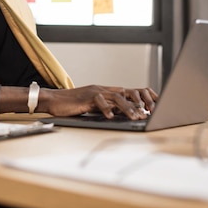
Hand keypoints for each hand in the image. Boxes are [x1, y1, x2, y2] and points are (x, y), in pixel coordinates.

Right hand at [42, 85, 157, 119]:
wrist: (54, 100)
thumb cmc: (72, 106)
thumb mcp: (94, 108)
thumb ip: (107, 108)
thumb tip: (121, 116)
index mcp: (106, 92)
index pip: (129, 92)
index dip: (142, 98)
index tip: (154, 107)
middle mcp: (103, 89)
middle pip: (127, 93)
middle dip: (140, 103)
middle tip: (148, 114)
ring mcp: (95, 92)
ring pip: (117, 97)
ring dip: (128, 108)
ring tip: (135, 117)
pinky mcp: (86, 97)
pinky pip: (99, 101)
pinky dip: (106, 109)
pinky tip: (111, 117)